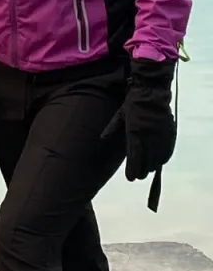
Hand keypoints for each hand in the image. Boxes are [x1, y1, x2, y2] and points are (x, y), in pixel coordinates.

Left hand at [101, 59, 176, 180]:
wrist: (151, 92)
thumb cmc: (132, 103)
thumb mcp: (119, 115)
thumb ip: (111, 128)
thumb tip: (101, 138)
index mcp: (134, 132)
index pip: (134, 156)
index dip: (132, 169)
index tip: (130, 178)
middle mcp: (148, 135)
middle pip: (146, 160)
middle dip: (141, 170)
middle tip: (137, 176)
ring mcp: (160, 134)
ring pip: (157, 157)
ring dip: (152, 165)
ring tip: (146, 170)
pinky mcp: (169, 131)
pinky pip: (168, 149)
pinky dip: (164, 157)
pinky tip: (159, 162)